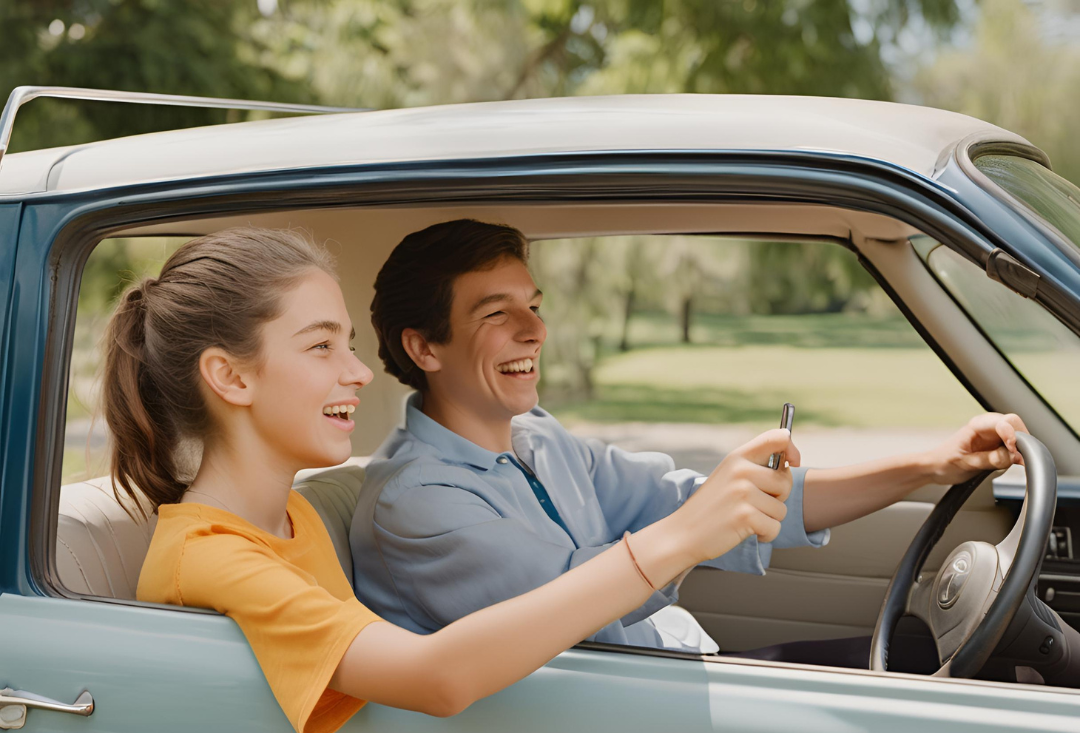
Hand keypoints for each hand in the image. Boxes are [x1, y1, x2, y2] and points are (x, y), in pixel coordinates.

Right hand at [675, 428, 799, 563]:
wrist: (683, 533)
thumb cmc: (711, 506)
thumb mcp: (728, 476)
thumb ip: (754, 466)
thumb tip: (789, 463)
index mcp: (737, 457)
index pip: (778, 438)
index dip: (792, 449)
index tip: (792, 462)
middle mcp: (741, 471)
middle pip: (785, 481)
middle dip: (778, 497)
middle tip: (754, 503)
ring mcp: (742, 493)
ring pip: (781, 509)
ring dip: (768, 519)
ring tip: (744, 518)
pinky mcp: (745, 516)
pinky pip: (775, 527)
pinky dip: (764, 535)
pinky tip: (744, 531)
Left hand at [928, 412, 1026, 484]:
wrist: (935, 468)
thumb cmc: (944, 462)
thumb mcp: (966, 464)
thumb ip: (990, 459)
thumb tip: (1013, 456)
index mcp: (977, 425)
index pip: (1004, 422)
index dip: (1013, 435)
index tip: (1014, 450)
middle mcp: (987, 427)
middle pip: (1015, 424)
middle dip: (1022, 439)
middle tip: (1020, 457)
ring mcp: (994, 435)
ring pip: (1018, 433)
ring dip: (1021, 446)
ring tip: (1015, 461)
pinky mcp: (997, 445)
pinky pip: (1014, 445)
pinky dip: (1018, 452)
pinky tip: (1013, 461)